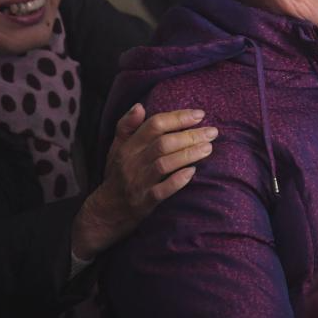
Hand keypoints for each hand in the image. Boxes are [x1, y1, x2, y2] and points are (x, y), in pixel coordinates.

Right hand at [71, 104, 215, 259]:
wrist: (105, 212)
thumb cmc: (116, 175)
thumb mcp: (116, 148)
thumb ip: (127, 126)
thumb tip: (139, 105)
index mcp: (128, 146)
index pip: (154, 125)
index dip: (178, 118)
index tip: (199, 115)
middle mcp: (133, 162)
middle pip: (163, 143)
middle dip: (190, 135)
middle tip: (212, 131)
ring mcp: (138, 182)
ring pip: (164, 164)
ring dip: (188, 154)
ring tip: (209, 148)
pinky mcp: (144, 202)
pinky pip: (161, 190)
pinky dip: (177, 180)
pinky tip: (193, 172)